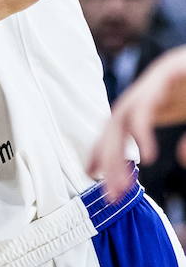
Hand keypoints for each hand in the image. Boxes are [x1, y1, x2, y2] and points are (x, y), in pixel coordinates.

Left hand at [90, 46, 185, 200]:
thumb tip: (181, 160)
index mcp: (156, 100)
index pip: (119, 126)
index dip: (102, 149)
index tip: (91, 174)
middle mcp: (150, 89)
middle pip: (115, 125)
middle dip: (108, 160)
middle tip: (109, 195)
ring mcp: (157, 79)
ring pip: (123, 117)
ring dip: (117, 151)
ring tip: (120, 183)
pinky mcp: (168, 72)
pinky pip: (146, 106)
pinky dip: (141, 130)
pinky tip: (146, 155)